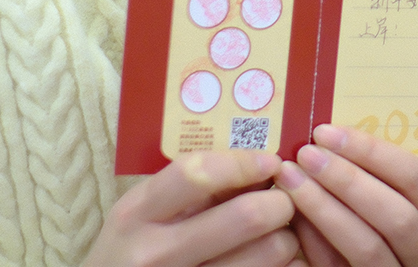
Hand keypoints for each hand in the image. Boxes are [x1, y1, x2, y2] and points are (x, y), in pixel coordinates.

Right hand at [84, 149, 299, 266]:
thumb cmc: (131, 252)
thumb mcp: (142, 214)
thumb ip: (190, 189)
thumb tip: (259, 167)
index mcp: (137, 215)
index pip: (199, 174)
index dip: (244, 163)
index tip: (270, 162)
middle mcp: (156, 253)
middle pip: (246, 216)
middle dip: (279, 201)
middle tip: (282, 200)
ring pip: (267, 253)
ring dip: (285, 238)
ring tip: (277, 234)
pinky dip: (283, 265)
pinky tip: (273, 261)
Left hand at [276, 124, 417, 265]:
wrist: (367, 264)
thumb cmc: (379, 221)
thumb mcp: (392, 196)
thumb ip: (374, 175)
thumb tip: (329, 137)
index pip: (417, 178)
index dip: (373, 152)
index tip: (328, 133)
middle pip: (397, 215)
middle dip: (348, 180)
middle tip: (308, 155)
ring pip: (368, 247)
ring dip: (325, 208)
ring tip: (291, 179)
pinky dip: (315, 241)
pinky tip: (293, 217)